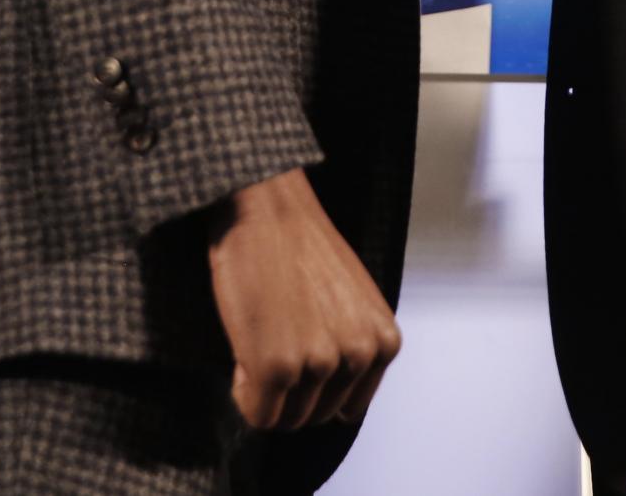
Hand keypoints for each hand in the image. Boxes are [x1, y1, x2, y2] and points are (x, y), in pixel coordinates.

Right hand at [207, 168, 401, 430]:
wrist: (264, 206)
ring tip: (259, 339)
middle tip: (270, 342)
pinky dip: (242, 393)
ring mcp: (319, 363)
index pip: (345, 408)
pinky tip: (242, 351)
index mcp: (383, 342)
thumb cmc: (299, 246)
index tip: (295, 357)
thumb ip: (350, 347)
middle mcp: (359, 355)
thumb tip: (331, 403)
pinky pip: (257, 413)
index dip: (313, 390)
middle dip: (286, 392)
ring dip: (263, 390)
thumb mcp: (350, 301)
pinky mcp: (277, 366)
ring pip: (285, 418)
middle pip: (314, 416)